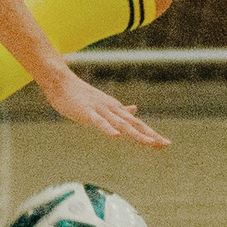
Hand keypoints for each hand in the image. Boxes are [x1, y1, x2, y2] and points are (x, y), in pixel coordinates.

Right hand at [35, 67, 169, 147]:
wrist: (61, 82)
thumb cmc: (81, 95)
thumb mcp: (104, 103)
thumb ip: (119, 110)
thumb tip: (135, 109)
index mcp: (116, 109)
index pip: (137, 123)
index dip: (150, 133)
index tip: (165, 143)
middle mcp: (113, 109)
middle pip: (134, 124)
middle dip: (150, 135)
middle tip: (165, 144)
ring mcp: (101, 110)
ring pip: (121, 124)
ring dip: (136, 133)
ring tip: (149, 143)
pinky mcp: (88, 112)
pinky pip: (99, 122)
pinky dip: (108, 129)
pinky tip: (116, 136)